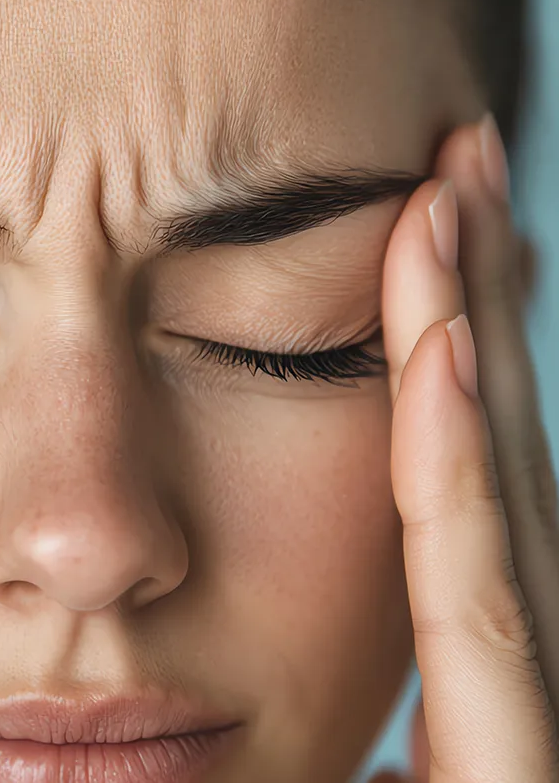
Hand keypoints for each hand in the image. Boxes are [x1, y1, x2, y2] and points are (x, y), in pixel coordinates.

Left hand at [375, 116, 558, 781]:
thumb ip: (373, 739)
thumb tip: (353, 719)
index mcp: (481, 696)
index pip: (464, 504)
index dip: (455, 363)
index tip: (423, 241)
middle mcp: (525, 685)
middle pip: (496, 468)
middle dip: (478, 312)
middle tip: (457, 169)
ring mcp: (537, 724)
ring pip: (500, 506)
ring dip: (474, 344)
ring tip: (454, 200)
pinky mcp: (520, 779)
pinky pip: (479, 604)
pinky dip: (464, 476)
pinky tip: (438, 352)